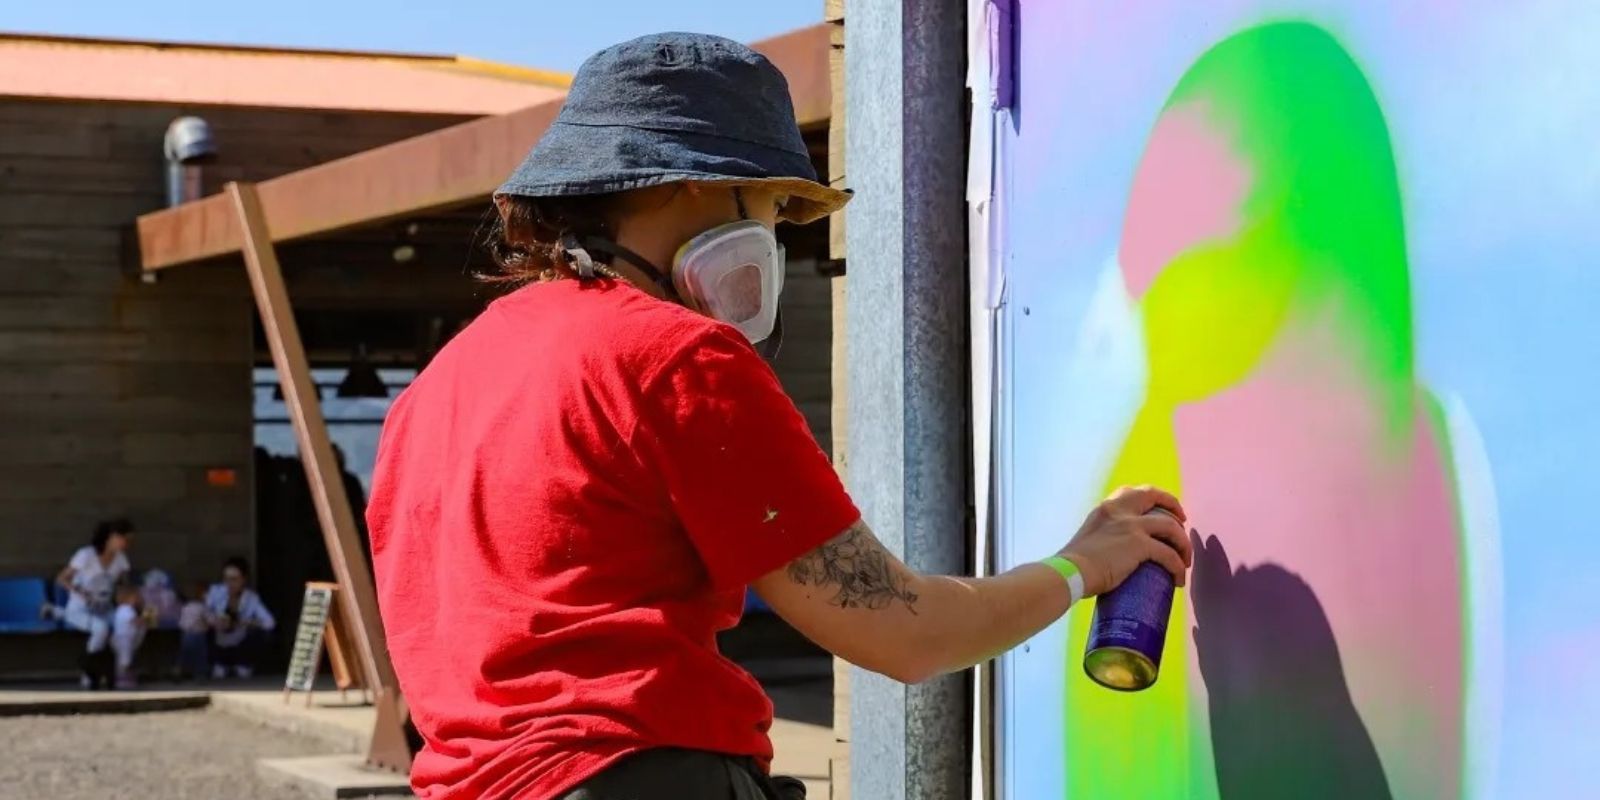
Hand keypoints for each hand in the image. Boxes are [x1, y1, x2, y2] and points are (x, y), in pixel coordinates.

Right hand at [1059, 485, 1193, 596]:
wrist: (1070, 573)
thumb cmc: (1074, 565)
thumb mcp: (1090, 537)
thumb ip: (1104, 536)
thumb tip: (1116, 552)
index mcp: (1106, 508)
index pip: (1133, 492)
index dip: (1154, 498)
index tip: (1164, 510)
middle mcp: (1119, 510)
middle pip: (1155, 496)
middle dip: (1175, 508)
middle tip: (1183, 525)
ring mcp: (1130, 525)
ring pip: (1170, 526)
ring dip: (1182, 544)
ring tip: (1184, 561)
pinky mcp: (1139, 544)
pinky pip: (1169, 554)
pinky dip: (1177, 567)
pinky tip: (1178, 578)